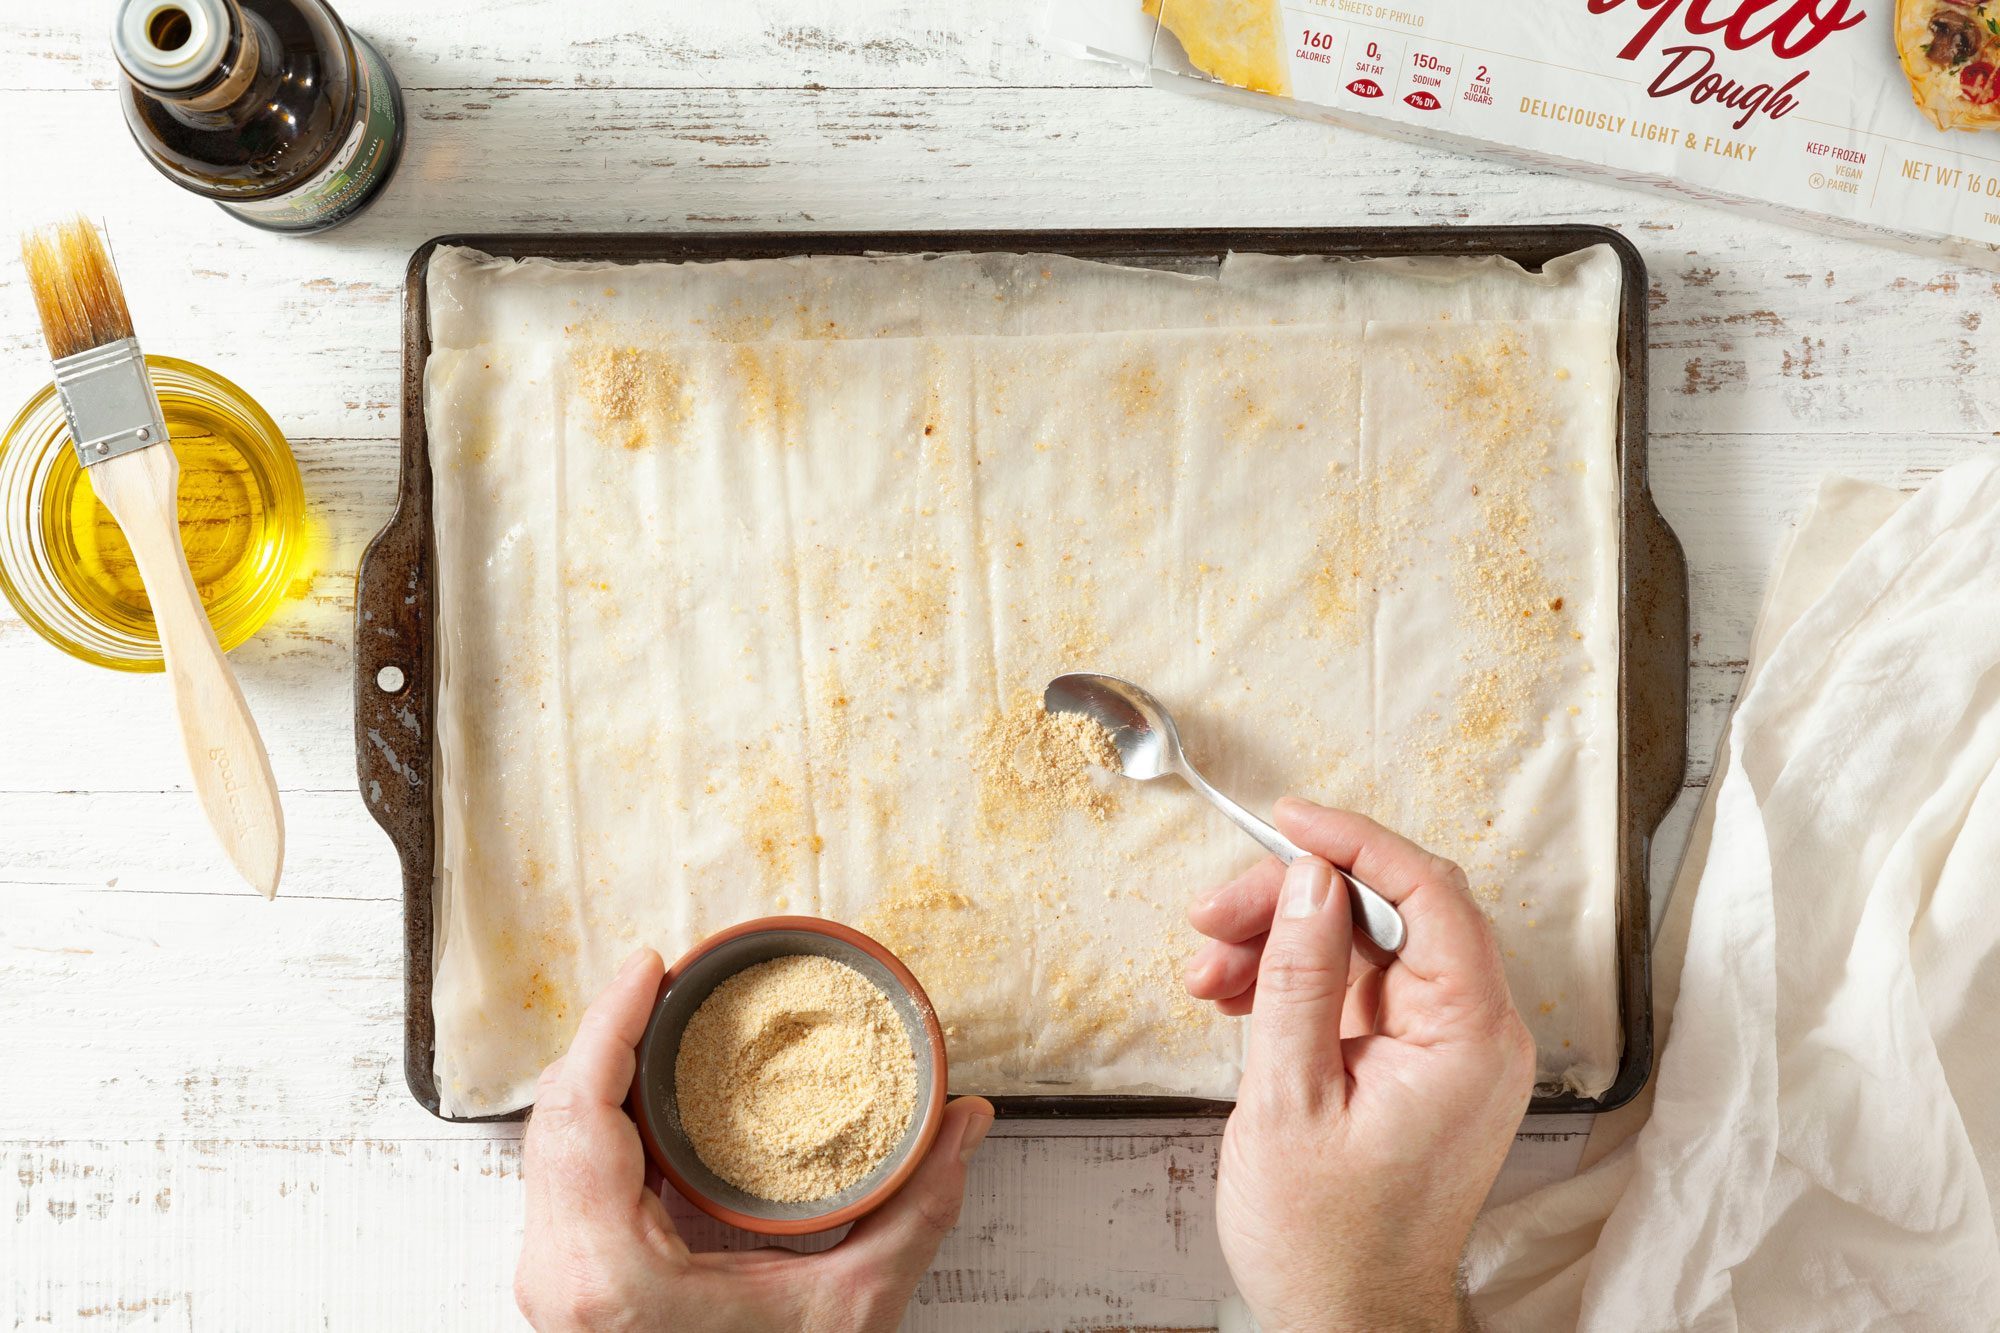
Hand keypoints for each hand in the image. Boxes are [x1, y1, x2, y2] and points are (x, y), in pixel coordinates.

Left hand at [515, 947, 995, 1332]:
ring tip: (656, 1022)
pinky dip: (601, 1123)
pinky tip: (645, 1096)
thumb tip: (967, 1122)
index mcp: (611, 1271)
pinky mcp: (569, 1286)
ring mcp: (556, 1281)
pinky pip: (565, 1178)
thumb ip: (914, 1211)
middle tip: (664, 982)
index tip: (650, 965)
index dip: (610, 1022)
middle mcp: (562, 1272)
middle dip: (608, 1035)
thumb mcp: (852, 1311)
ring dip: (601, 1077)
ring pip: (553, 1145)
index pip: (583, 1110)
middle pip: (558, 1114)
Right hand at [1185, 799, 1534, 1332]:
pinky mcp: (1416, 1064)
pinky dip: (1297, 981)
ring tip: (1207, 970)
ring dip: (1283, 941)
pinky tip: (1236, 994)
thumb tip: (1310, 882)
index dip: (1354, 843)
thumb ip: (1302, 978)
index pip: (1428, 893)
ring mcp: (1447, 1049)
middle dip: (1295, 899)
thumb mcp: (1290, 1100)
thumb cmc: (1325, 1243)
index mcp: (1468, 1038)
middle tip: (1213, 915)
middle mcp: (1474, 1034)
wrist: (1343, 1323)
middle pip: (1391, 912)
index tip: (1288, 822)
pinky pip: (1360, 989)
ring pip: (1368, 945)